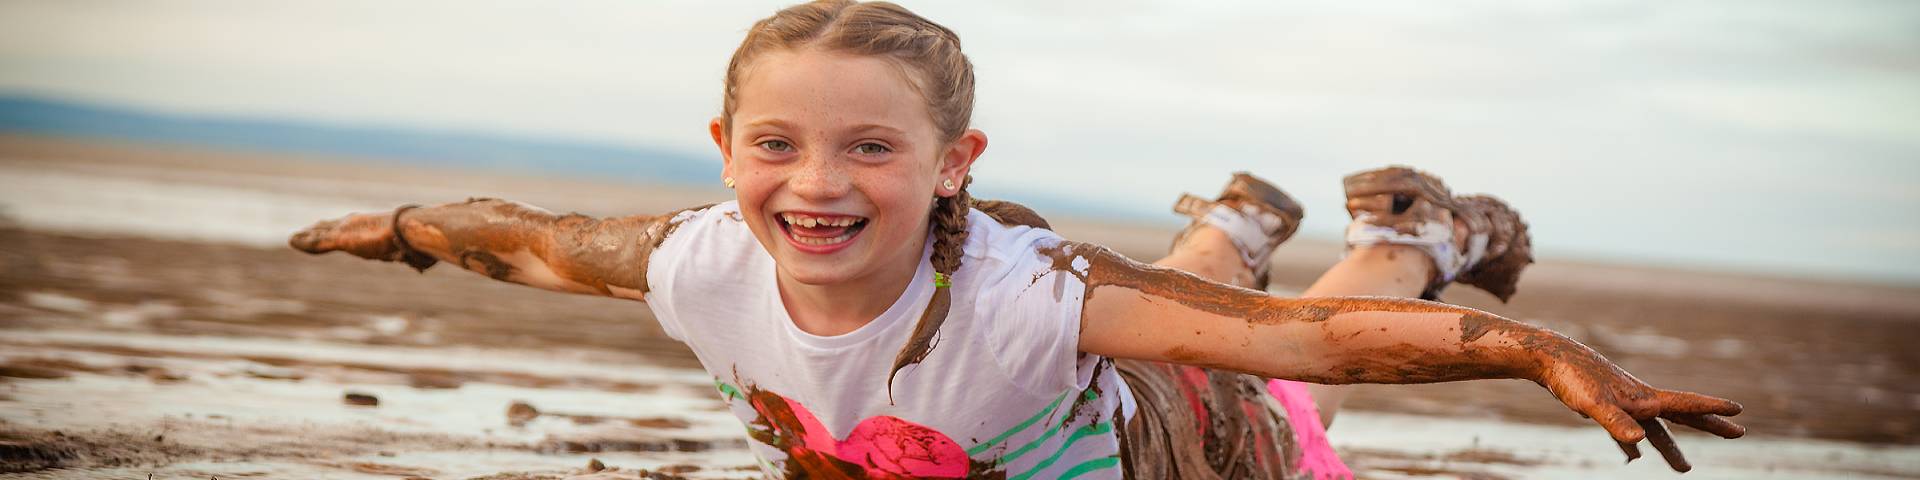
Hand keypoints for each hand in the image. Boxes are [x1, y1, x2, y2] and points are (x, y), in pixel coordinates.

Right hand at [289, 211, 401, 260]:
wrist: (416, 234)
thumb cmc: (379, 236)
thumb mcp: (344, 239)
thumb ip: (320, 241)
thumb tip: (291, 239)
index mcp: (349, 225)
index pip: (324, 229)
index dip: (311, 233)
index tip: (298, 235)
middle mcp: (363, 227)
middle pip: (341, 230)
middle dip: (327, 233)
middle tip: (316, 233)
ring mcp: (380, 236)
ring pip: (361, 238)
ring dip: (352, 240)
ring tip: (350, 243)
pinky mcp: (397, 247)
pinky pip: (381, 249)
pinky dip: (375, 250)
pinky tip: (386, 253)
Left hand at [1537, 354, 1744, 471]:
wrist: (1549, 359)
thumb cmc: (1573, 378)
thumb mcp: (1594, 404)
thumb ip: (1616, 423)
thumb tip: (1639, 443)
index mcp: (1644, 398)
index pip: (1686, 405)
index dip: (1712, 409)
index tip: (1739, 411)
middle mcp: (1640, 400)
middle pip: (1682, 416)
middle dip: (1709, 426)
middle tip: (1738, 432)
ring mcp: (1623, 404)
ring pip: (1654, 430)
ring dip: (1670, 448)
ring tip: (1685, 469)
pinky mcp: (1604, 408)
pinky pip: (1625, 432)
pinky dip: (1631, 445)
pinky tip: (1633, 457)